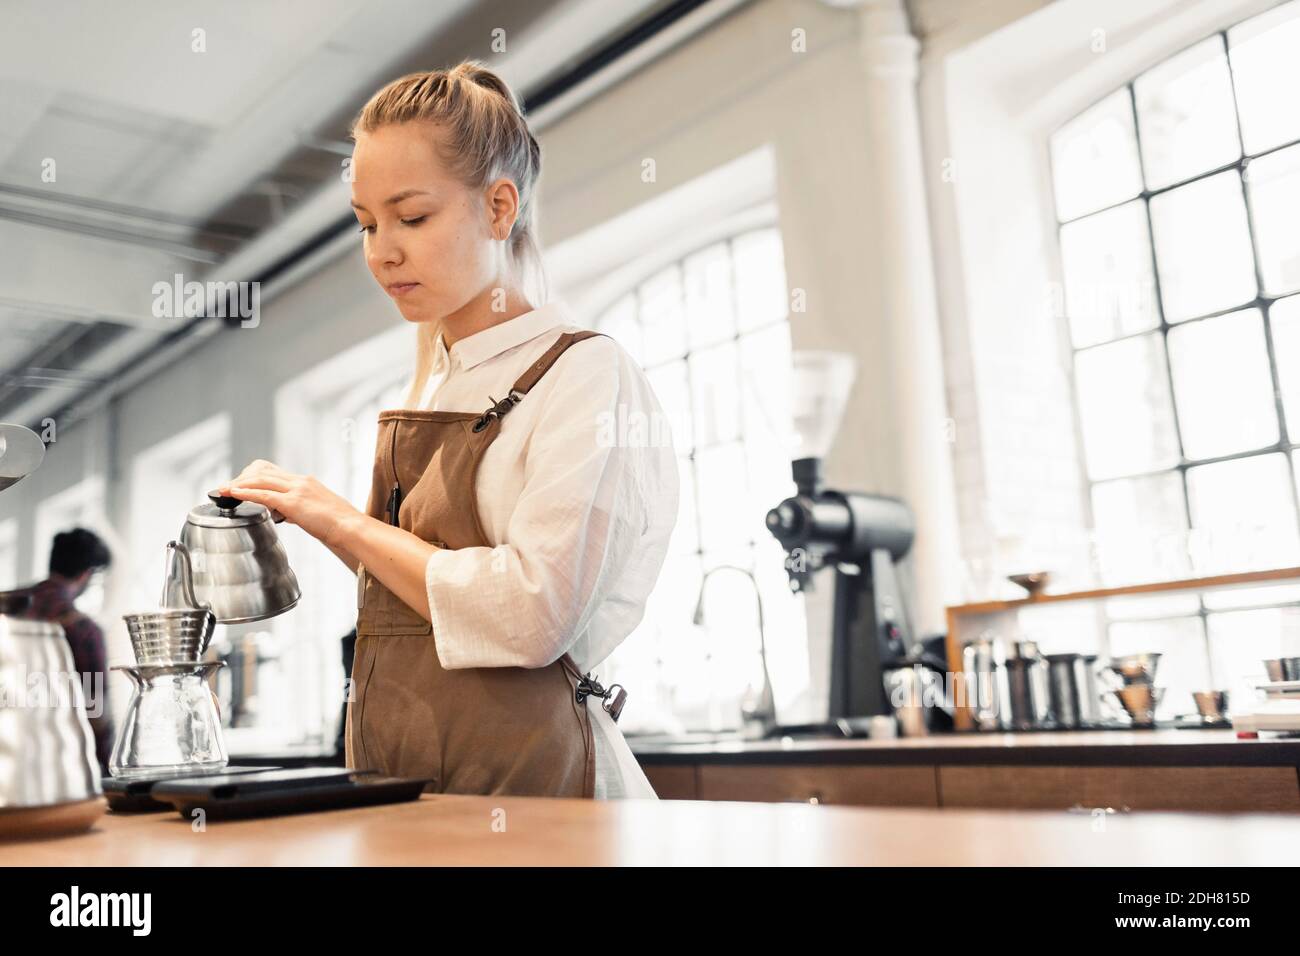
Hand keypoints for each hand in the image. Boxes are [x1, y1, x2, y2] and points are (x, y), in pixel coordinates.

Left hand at [216, 459, 359, 547]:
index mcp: (305, 481)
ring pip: (259, 478)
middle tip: (227, 488)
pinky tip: (233, 494)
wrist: (351, 526)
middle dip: (241, 478)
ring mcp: (297, 490)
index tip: (241, 483)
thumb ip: (300, 508)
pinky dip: (245, 492)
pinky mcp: (294, 503)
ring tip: (224, 490)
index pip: (272, 471)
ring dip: (238, 483)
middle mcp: (300, 481)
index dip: (252, 475)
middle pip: (262, 470)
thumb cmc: (339, 523)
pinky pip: (263, 494)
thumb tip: (287, 514)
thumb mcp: (317, 509)